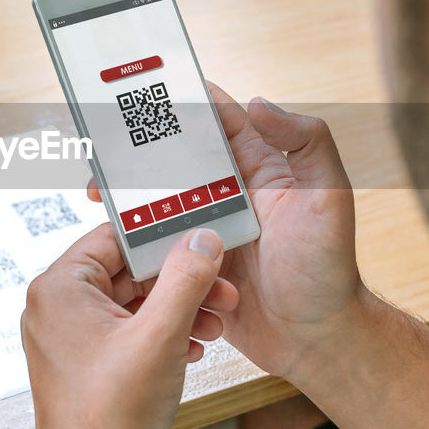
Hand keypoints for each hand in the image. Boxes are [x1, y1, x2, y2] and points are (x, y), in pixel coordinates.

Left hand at [21, 224, 237, 428]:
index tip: (198, 236)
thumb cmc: (111, 417)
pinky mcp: (82, 361)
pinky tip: (192, 346)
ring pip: (130, 302)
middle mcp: (56, 307)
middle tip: (220, 288)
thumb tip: (200, 239)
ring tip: (215, 322)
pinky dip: (160, 333)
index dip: (162, 236)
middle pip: (127, 270)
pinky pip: (125, 330)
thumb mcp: (161, 334)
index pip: (114, 237)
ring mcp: (67, 336)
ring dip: (176, 308)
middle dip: (179, 280)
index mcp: (60, 288)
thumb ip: (184, 278)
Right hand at [84, 84, 365, 383]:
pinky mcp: (192, 267)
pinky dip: (135, 241)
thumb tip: (258, 102)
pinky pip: (157, 247)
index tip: (152, 88)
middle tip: (105, 143)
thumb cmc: (329, 269)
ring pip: (160, 203)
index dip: (188, 104)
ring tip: (99, 192)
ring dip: (131, 196)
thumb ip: (306, 142)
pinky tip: (114, 238)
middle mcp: (231, 196)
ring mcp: (209, 232)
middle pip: (178, 161)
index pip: (220, 124)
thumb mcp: (329, 196)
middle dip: (142, 150)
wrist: (315, 340)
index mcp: (261, 170)